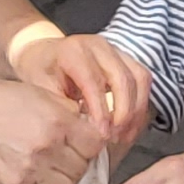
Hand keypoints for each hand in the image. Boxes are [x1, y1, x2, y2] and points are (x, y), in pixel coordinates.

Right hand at [0, 79, 98, 183]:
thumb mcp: (38, 92)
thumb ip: (67, 111)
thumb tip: (89, 124)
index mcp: (57, 122)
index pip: (96, 143)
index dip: (92, 142)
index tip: (85, 139)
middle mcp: (46, 148)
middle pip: (82, 168)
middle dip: (78, 160)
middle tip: (66, 151)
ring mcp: (30, 170)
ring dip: (62, 177)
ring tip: (50, 162)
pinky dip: (39, 181)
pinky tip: (27, 164)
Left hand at [10, 27, 154, 149]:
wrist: (43, 53)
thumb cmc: (40, 73)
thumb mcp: (42, 90)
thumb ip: (63, 108)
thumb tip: (86, 132)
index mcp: (73, 51)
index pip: (94, 81)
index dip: (101, 110)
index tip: (102, 135)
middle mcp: (98, 46)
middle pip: (123, 78)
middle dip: (124, 112)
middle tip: (116, 138)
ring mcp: (115, 50)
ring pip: (140, 77)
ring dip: (137, 109)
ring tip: (125, 135)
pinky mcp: (125, 58)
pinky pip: (142, 80)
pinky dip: (140, 104)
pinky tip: (130, 125)